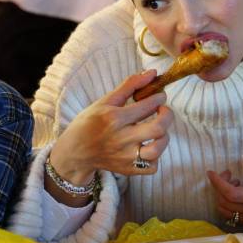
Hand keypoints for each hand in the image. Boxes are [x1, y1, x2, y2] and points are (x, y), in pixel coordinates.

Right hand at [48, 70, 173, 184]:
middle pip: (158, 128)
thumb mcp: (105, 101)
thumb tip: (152, 73)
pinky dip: (155, 156)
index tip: (159, 96)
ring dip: (164, 137)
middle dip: (167, 115)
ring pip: (157, 150)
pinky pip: (152, 167)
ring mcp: (125, 157)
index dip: (159, 97)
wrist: (75, 151)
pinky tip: (148, 146)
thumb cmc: (89, 123)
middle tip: (163, 110)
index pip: (148, 105)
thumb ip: (130, 85)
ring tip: (159, 130)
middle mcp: (121, 139)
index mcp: (114, 118)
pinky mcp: (128, 170)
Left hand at [207, 154, 242, 227]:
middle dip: (220, 186)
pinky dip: (227, 203)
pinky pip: (232, 216)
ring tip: (233, 181)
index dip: (219, 184)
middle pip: (227, 204)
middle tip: (227, 172)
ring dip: (222, 195)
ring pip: (228, 212)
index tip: (211, 172)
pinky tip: (235, 191)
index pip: (234, 195)